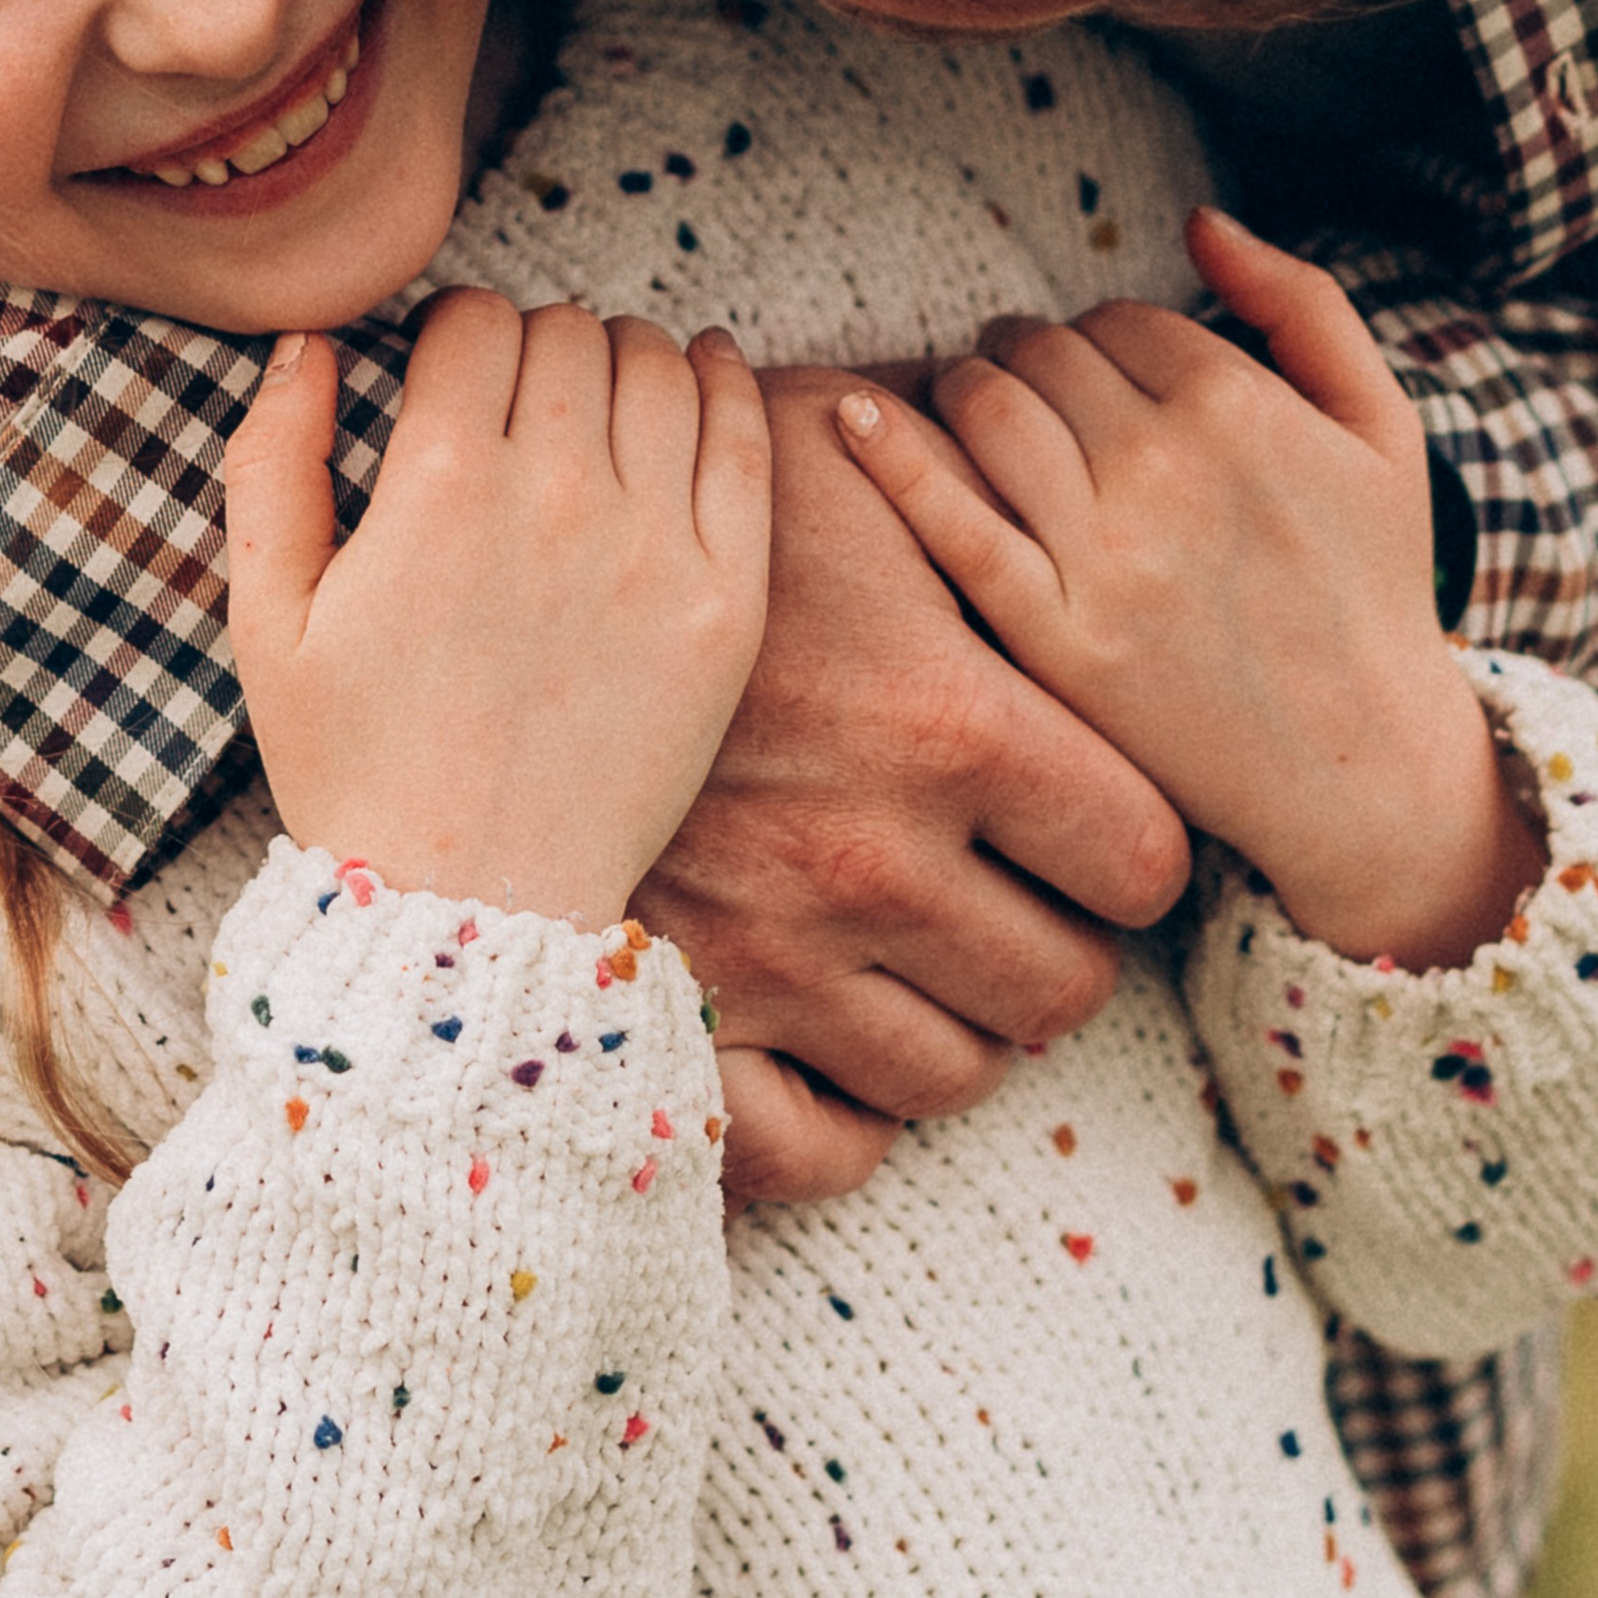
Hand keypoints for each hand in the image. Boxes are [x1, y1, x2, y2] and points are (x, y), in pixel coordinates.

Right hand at [224, 293, 769, 927]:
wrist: (474, 904)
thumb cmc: (357, 770)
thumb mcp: (265, 621)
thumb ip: (271, 462)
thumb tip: (308, 341)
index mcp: (437, 488)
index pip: (475, 323)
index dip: (455, 335)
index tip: (451, 375)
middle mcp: (555, 496)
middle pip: (568, 334)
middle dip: (536, 346)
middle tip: (521, 401)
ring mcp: (656, 546)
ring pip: (660, 365)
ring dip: (624, 356)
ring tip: (600, 394)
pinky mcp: (729, 601)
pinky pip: (746, 440)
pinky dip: (723, 384)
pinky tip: (701, 371)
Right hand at [631, 365, 1191, 1206]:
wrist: (457, 614)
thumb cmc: (658, 517)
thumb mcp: (829, 444)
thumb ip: (974, 479)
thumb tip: (1075, 495)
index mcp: (946, 726)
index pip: (1140, 863)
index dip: (1133, 848)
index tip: (1096, 828)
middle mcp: (874, 868)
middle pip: (1062, 989)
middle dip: (1057, 946)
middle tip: (1016, 902)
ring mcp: (774, 965)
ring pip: (951, 1076)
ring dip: (956, 1028)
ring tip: (925, 962)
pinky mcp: (679, 1025)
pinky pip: (812, 1152)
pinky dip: (846, 1124)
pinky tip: (843, 1054)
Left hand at [836, 206, 1540, 970]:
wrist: (1359, 762)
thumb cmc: (1371, 587)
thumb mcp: (1382, 428)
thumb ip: (1302, 303)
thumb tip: (1199, 220)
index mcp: (1238, 402)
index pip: (1115, 320)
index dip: (1094, 338)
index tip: (1089, 372)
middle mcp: (1163, 464)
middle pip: (1040, 356)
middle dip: (1022, 355)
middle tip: (1016, 383)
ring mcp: (1103, 553)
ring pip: (986, 412)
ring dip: (962, 389)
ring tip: (971, 408)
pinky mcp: (1052, 635)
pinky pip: (948, 520)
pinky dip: (890, 454)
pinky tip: (853, 418)